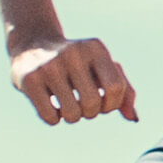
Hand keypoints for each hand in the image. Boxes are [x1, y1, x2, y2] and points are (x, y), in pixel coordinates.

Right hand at [10, 36, 137, 124]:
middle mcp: (74, 54)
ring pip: (72, 114)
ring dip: (71, 117)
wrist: (33, 43)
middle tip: (82, 104)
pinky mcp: (29, 79)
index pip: (116, 87)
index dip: (112, 104)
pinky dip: (53, 119)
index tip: (103, 103)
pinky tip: (50, 105)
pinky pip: (50, 117)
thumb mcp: (101, 67)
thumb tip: (133, 118)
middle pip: (93, 104)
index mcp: (96, 48)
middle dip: (90, 112)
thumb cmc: (77, 62)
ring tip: (67, 105)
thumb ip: (124, 90)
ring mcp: (50, 66)